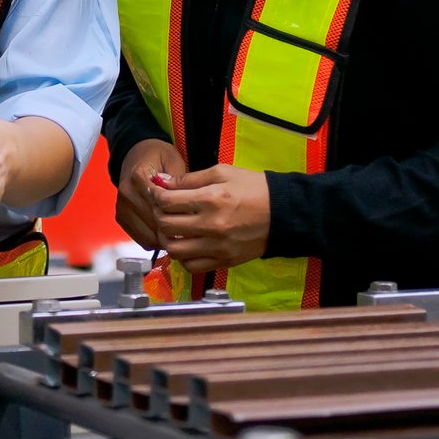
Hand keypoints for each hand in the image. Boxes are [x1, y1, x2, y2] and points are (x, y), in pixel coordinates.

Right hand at [115, 138, 182, 248]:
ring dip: (166, 239)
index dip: (180, 215)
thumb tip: (190, 208)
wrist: (136, 153)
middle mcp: (126, 192)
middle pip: (155, 224)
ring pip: (148, 237)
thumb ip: (180, 183)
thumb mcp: (174, 161)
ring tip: (181, 233)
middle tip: (192, 231)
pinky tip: (168, 233)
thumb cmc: (158, 157)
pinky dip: (156, 240)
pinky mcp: (120, 217)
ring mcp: (121, 206)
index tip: (194, 218)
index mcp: (138, 177)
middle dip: (175, 230)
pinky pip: (141, 240)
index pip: (161, 206)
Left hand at [151, 163, 270, 272]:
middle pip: (166, 226)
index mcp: (211, 199)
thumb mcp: (223, 172)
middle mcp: (211, 225)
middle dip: (157, 215)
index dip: (155, 195)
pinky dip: (183, 257)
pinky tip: (186, 245)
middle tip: (161, 209)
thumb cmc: (254, 189)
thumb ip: (190, 178)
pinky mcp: (224, 261)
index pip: (167, 201)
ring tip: (172, 229)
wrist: (283, 214)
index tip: (155, 192)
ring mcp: (217, 247)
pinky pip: (192, 266)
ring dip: (167, 239)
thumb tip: (164, 184)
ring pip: (175, 250)